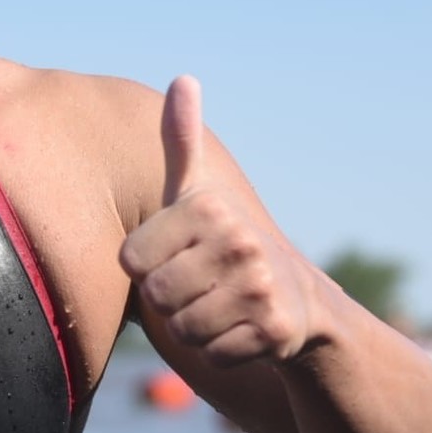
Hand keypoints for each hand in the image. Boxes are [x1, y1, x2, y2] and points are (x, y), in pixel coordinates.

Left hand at [119, 76, 316, 367]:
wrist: (301, 300)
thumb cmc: (223, 240)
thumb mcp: (198, 190)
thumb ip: (182, 140)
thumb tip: (184, 78)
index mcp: (207, 209)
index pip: (130, 260)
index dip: (147, 265)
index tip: (176, 254)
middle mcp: (238, 243)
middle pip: (155, 296)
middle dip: (170, 299)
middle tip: (200, 284)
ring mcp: (260, 289)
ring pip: (181, 329)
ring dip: (194, 325)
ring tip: (219, 304)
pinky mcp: (275, 333)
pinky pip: (211, 354)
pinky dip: (220, 349)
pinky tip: (240, 329)